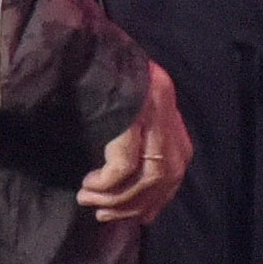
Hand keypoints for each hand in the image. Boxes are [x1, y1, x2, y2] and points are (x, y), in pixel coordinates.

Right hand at [79, 58, 191, 223]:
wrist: (87, 45)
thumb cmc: (105, 81)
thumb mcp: (130, 113)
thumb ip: (141, 145)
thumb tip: (141, 195)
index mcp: (170, 118)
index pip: (175, 173)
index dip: (156, 201)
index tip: (136, 218)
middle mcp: (167, 116)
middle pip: (164, 179)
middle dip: (134, 205)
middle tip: (103, 216)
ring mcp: (152, 115)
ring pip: (147, 177)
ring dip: (116, 199)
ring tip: (88, 201)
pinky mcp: (132, 117)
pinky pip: (123, 165)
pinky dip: (107, 183)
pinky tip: (90, 185)